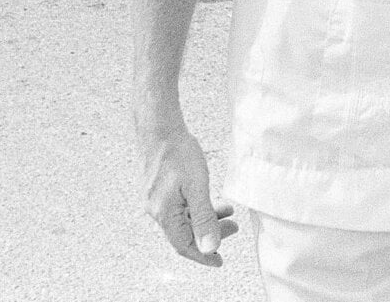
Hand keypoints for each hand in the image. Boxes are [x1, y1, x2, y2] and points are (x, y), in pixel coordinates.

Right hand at [137, 118, 239, 266]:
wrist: (159, 128)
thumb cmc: (177, 153)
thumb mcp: (197, 187)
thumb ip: (204, 218)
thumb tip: (209, 247)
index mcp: (165, 214)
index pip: (185, 246)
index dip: (203, 255)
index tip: (219, 261)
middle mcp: (157, 210)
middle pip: (185, 233)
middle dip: (210, 234)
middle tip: (232, 228)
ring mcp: (157, 199)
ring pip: (184, 219)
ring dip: (206, 219)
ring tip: (228, 211)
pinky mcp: (159, 189)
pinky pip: (180, 207)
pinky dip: (197, 208)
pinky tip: (210, 200)